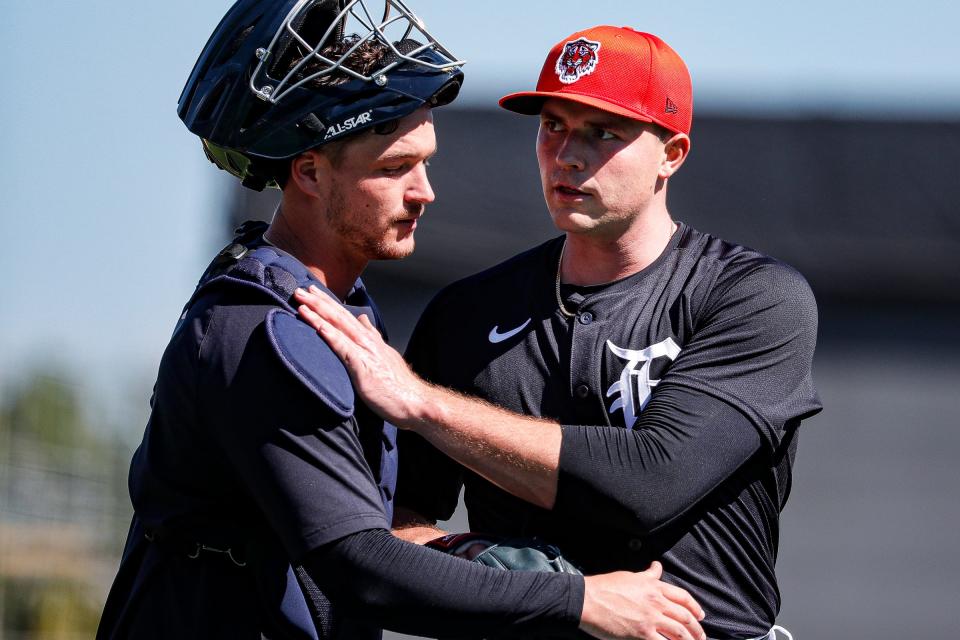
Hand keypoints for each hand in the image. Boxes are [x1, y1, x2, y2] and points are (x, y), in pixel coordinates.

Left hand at [294, 285, 429, 427]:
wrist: (414, 402)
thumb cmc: (398, 385)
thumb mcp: (385, 354)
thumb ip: (373, 336)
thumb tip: (363, 320)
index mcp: (370, 339)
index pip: (345, 316)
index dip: (328, 302)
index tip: (312, 290)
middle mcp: (367, 341)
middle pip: (339, 316)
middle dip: (318, 301)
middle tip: (299, 289)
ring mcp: (365, 352)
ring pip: (339, 327)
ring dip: (319, 313)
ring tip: (302, 302)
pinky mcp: (363, 367)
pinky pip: (344, 348)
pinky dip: (331, 336)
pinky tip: (319, 327)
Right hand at [580, 562, 705, 639]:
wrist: (588, 599)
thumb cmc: (605, 586)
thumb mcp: (630, 576)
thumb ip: (648, 575)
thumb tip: (657, 567)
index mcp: (654, 587)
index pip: (683, 597)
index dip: (695, 608)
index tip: (700, 616)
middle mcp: (656, 602)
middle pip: (685, 617)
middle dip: (696, 629)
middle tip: (701, 636)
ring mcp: (650, 619)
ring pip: (679, 632)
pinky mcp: (641, 634)